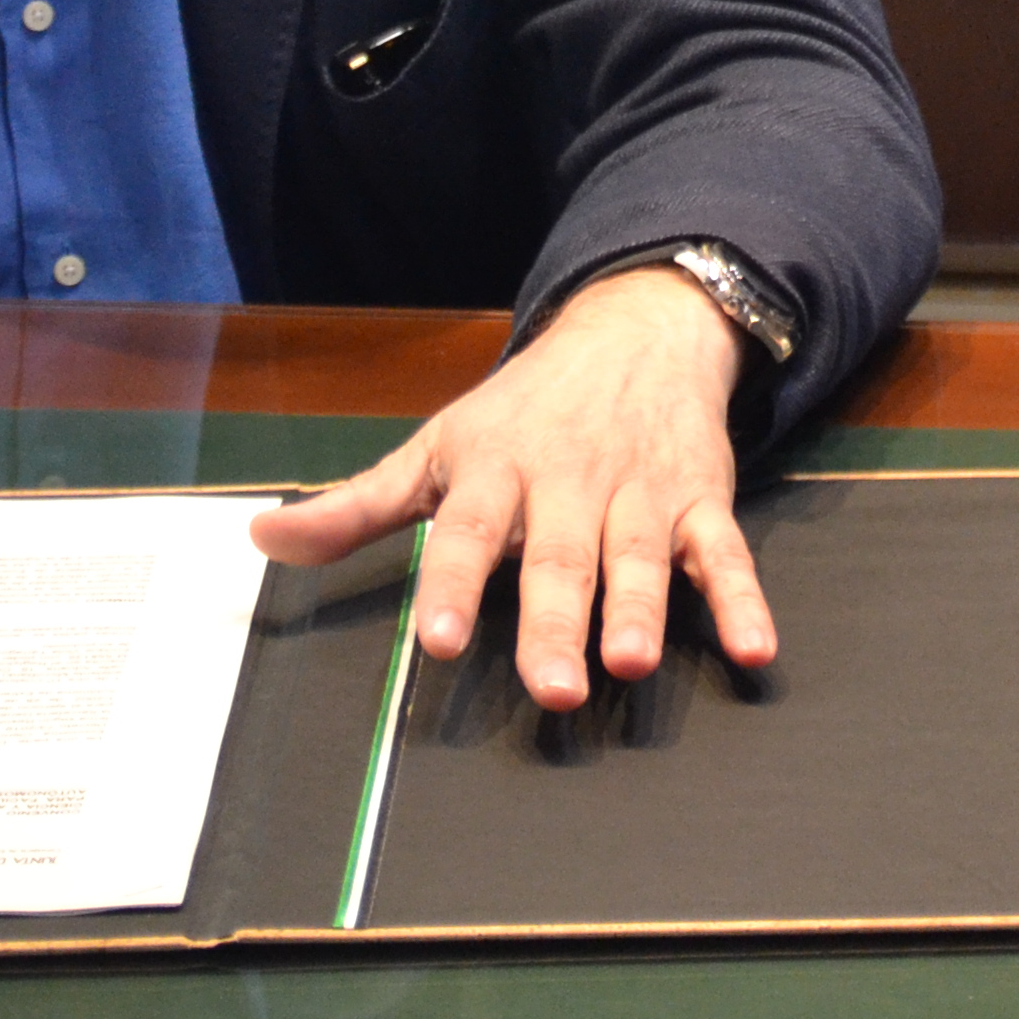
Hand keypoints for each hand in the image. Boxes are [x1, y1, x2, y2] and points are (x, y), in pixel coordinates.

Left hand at [248, 264, 764, 711]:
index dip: (451, 584)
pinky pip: (724, 552)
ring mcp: (638, 491)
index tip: (438, 641)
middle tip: (553, 687)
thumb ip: (357, 506)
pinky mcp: (698, 499)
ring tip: (631, 663)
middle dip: (555, 621)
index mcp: (495, 471)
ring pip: (639, 555)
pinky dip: (743, 597)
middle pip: (560, 558)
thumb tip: (261, 539)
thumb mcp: (435, 447)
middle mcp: (568, 482)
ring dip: (641, 608)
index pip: (467, 532)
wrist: (636, 330)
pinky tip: (757, 647)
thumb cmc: (522, 410)